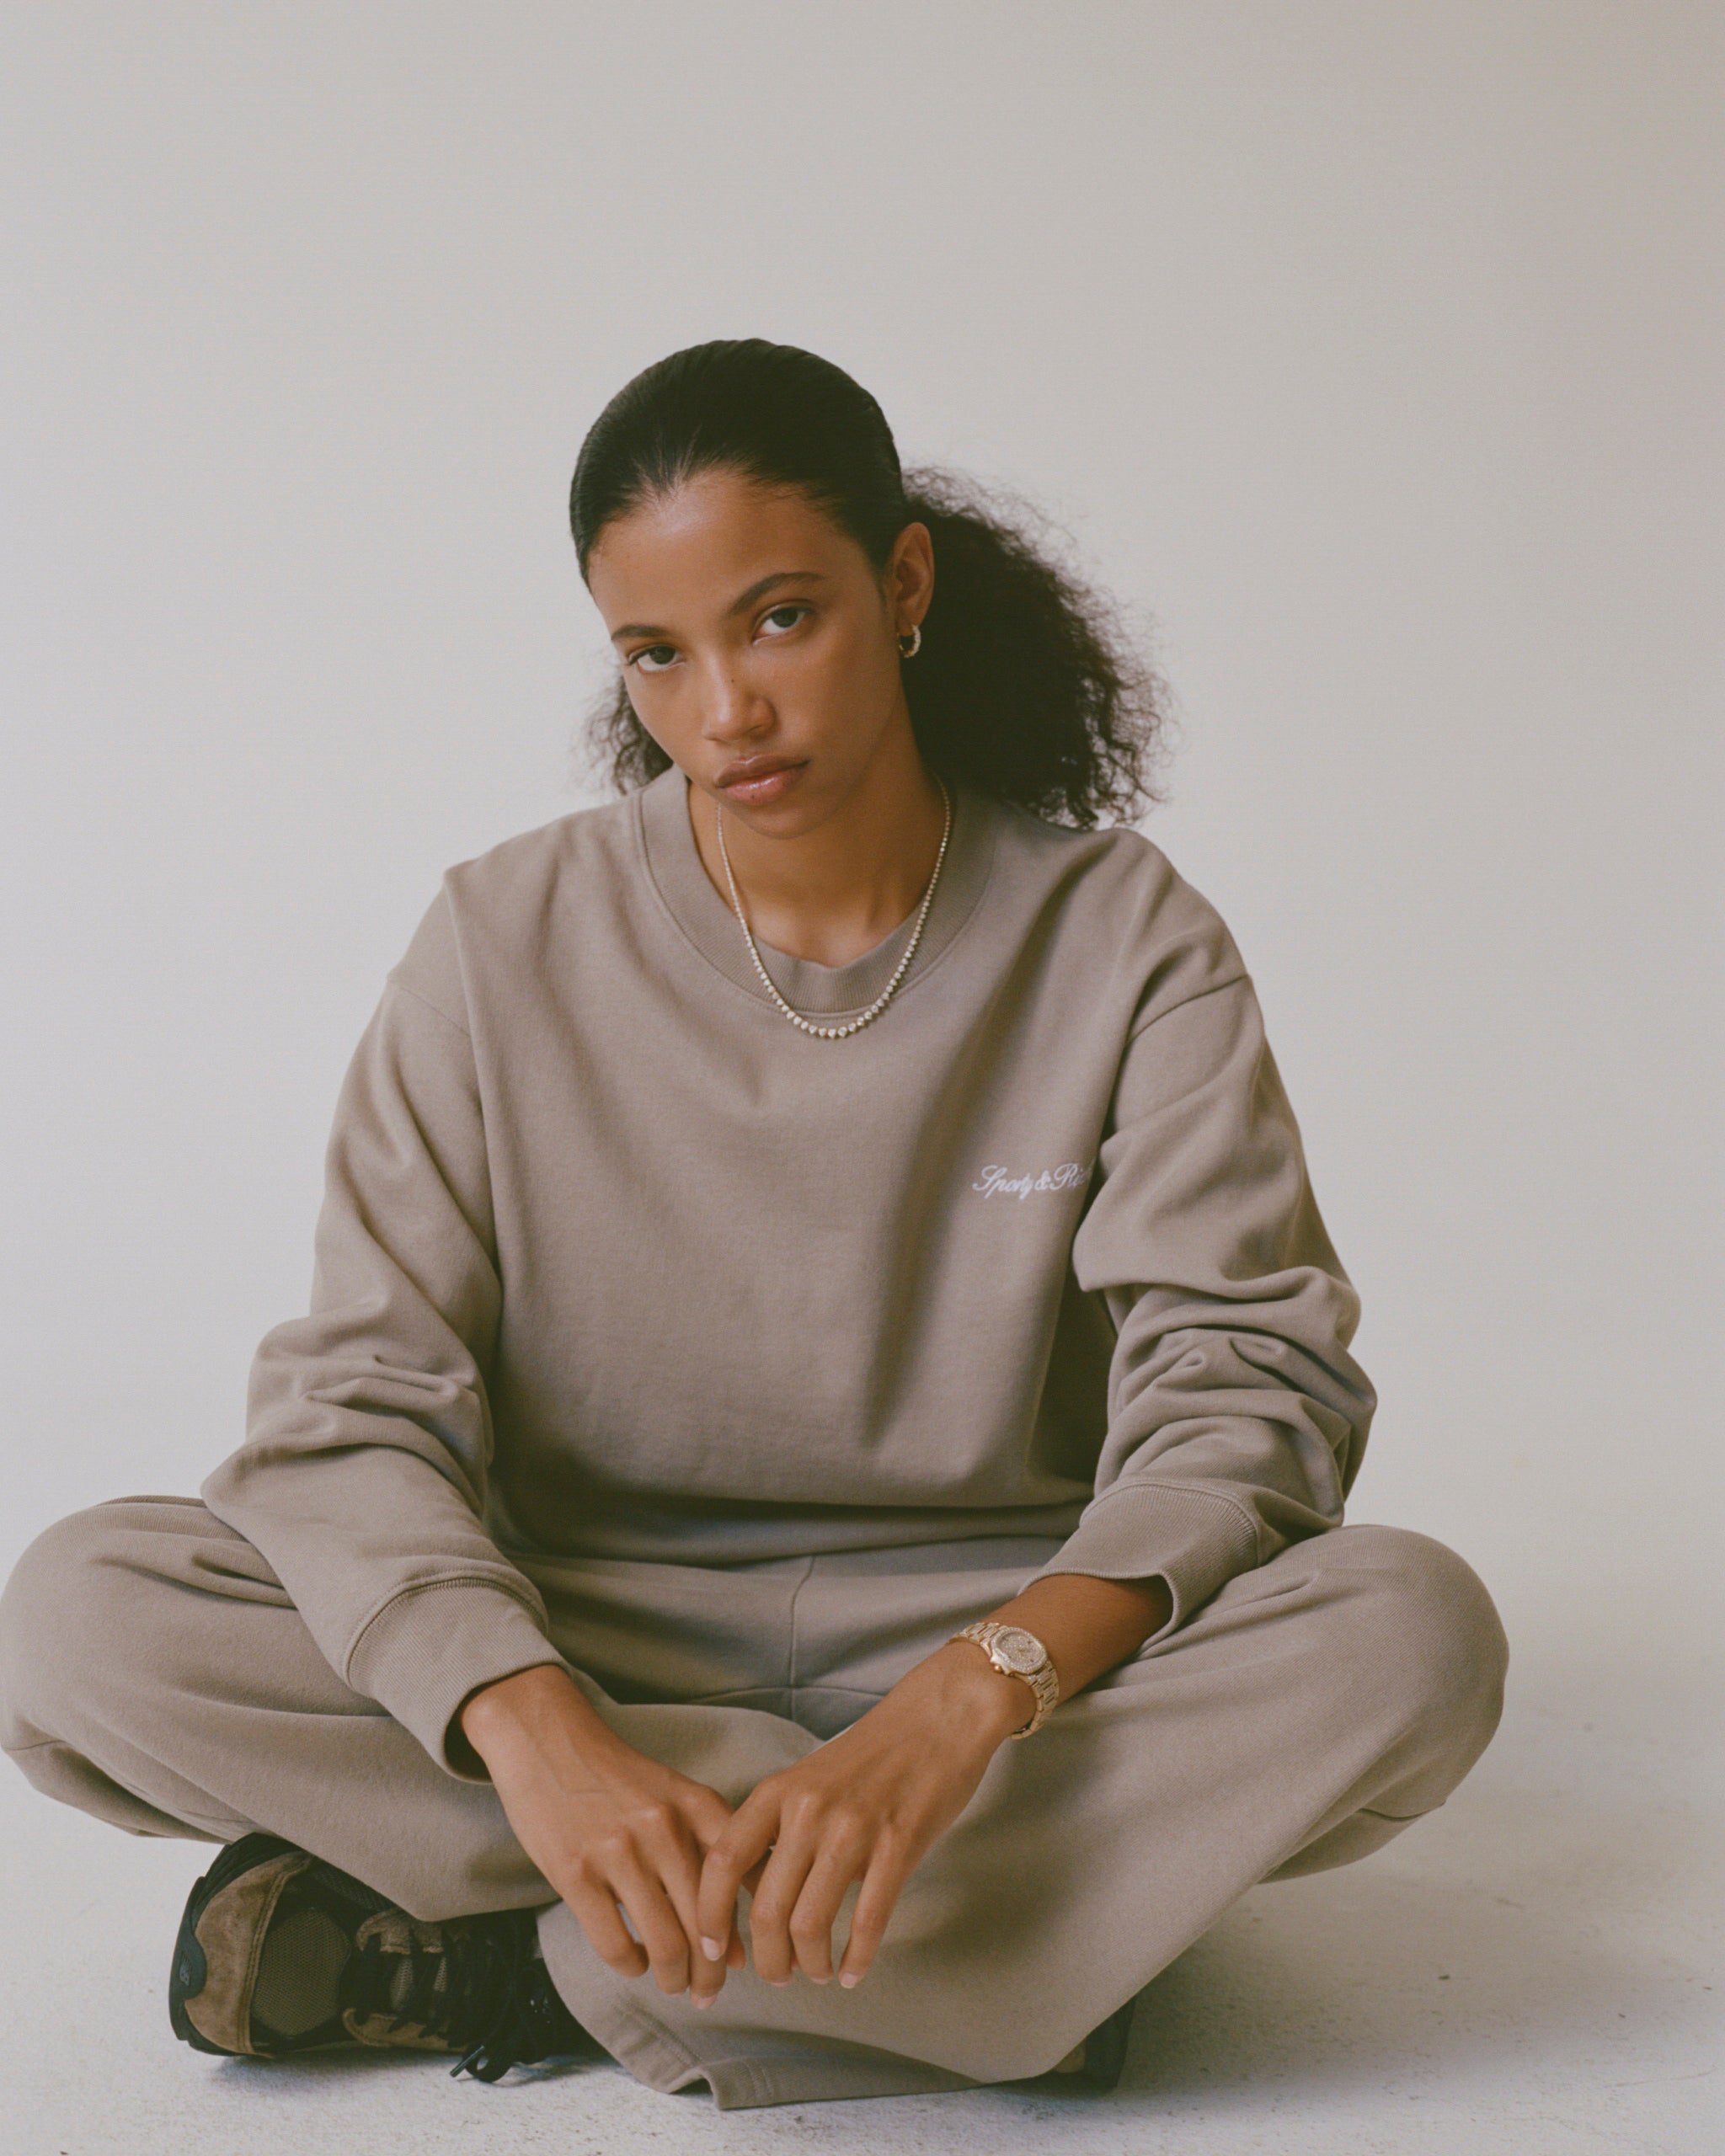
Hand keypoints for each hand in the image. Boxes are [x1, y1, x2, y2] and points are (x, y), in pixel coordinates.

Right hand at [459, 1663, 746, 2001]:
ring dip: (673, 1979)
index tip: (740, 1960)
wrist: (548, 1739)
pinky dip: (630, 1967)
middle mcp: (665, 1829)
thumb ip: (709, 1850)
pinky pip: (615, 1945)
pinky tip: (632, 1962)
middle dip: (709, 1974)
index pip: (742, 1881)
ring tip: (673, 1984)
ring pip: (665, 1945)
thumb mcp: (675, 1794)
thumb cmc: (617, 1777)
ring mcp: (619, 1852)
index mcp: (696, 1806)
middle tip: (706, 1992)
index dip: (745, 1930)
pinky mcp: (575, 1873)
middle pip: (705, 1926)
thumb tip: (735, 1939)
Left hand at [695, 1640, 1029, 1990]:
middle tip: (778, 1976)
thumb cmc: (873, 1754)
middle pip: (766, 1909)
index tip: (712, 1946)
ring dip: (809, 1965)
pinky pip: (867, 1921)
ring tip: (817, 1974)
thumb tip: (758, 1898)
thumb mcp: (810, 1779)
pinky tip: (854, 1971)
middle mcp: (808, 1810)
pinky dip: (856, 1959)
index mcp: (778, 1791)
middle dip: (767, 1960)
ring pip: (810, 1925)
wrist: (938, 1717)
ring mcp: (853, 1828)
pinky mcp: (899, 1845)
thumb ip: (781, 1829)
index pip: (722, 1861)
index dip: (709, 1913)